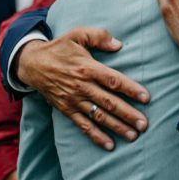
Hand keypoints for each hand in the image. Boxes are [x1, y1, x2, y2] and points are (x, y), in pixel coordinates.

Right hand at [17, 27, 150, 150]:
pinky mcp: (67, 110)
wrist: (32, 64)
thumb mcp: (77, 34)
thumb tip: (119, 45)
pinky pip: (83, 125)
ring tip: (134, 135)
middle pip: (109, 102)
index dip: (131, 89)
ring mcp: (74, 100)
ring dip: (117, 127)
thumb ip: (99, 36)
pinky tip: (110, 145)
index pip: (113, 80)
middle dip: (128, 114)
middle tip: (144, 124)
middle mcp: (82, 86)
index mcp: (88, 68)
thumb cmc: (60, 48)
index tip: (146, 98)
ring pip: (99, 116)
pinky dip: (96, 136)